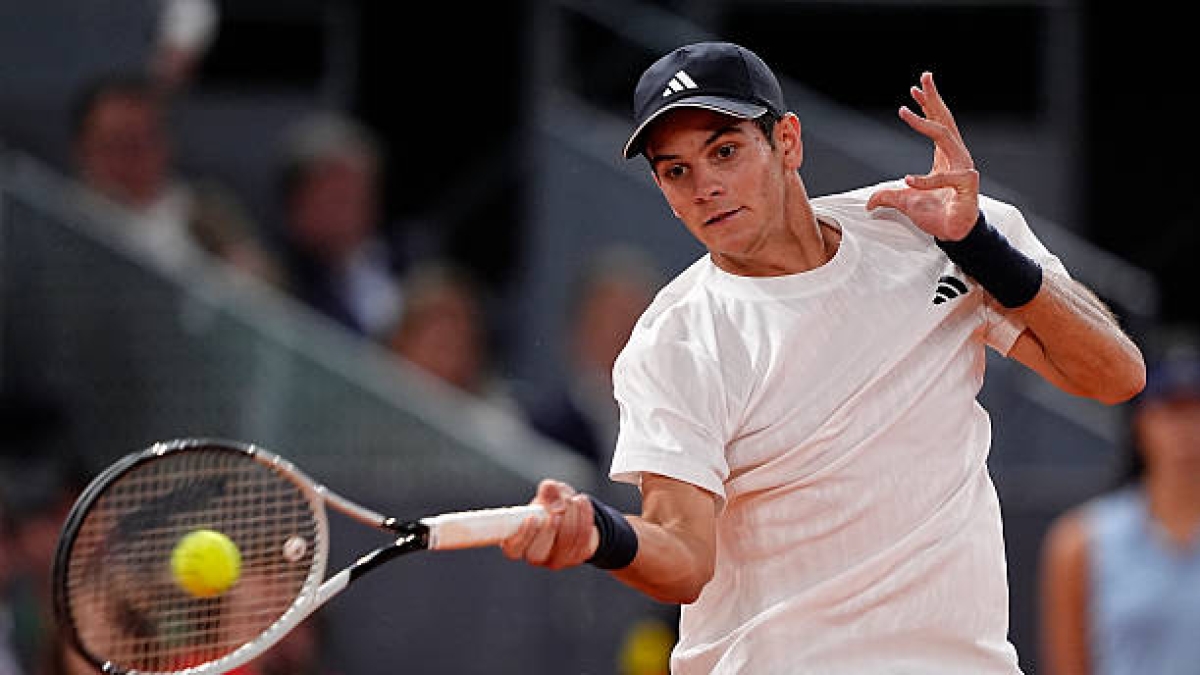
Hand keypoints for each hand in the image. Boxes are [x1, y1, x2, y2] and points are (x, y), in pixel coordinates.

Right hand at [500, 479, 598, 569]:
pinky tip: (582, 502)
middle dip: (549, 530)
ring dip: (571, 519)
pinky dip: (584, 519)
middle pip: (537, 554)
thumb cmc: (552, 504)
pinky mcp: (576, 557)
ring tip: (573, 499)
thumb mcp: (548, 493)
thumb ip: (548, 491)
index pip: (513, 549)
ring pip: (563, 545)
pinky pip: (581, 541)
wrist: (575, 512)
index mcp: (518, 542)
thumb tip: (553, 500)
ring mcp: (556, 559)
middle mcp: (535, 555)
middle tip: (557, 512)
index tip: (532, 517)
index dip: (522, 536)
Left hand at [867, 71, 978, 240]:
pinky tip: (908, 179)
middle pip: (946, 120)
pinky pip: (945, 178)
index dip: (928, 105)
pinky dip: (926, 180)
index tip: (915, 89)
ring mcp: (964, 169)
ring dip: (924, 124)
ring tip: (904, 112)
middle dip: (934, 98)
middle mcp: (956, 157)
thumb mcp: (904, 202)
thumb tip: (869, 203)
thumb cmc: (935, 214)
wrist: (953, 234)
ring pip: (946, 138)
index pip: (938, 123)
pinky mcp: (967, 185)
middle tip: (924, 78)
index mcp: (944, 155)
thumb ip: (887, 196)